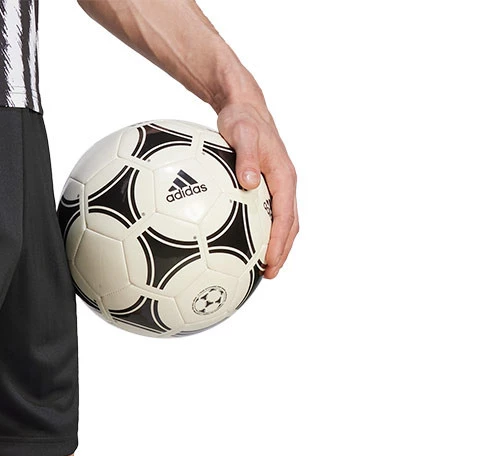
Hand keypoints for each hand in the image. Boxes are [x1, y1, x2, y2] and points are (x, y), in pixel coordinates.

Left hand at [216, 97, 297, 278]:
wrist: (243, 106)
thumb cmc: (241, 120)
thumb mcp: (241, 133)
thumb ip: (246, 157)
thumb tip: (248, 182)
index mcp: (283, 176)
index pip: (285, 217)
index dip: (279, 242)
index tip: (270, 262)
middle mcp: (283, 183)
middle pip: (289, 225)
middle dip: (281, 251)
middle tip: (269, 275)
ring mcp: (275, 186)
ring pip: (281, 221)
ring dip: (275, 245)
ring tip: (261, 269)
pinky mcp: (264, 186)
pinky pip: (266, 214)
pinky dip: (261, 233)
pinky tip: (241, 246)